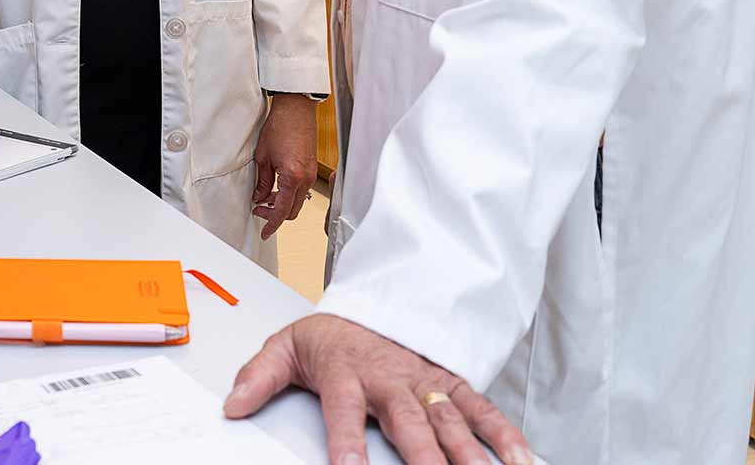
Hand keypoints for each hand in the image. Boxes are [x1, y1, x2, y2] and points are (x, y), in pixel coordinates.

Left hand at [224, 314, 531, 464]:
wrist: (375, 305)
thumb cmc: (333, 336)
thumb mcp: (286, 347)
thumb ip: (259, 377)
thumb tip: (232, 404)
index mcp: (348, 373)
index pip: (344, 413)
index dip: (347, 444)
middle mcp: (391, 381)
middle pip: (409, 423)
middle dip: (424, 459)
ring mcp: (426, 383)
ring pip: (450, 421)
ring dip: (469, 454)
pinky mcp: (453, 385)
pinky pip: (483, 411)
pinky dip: (506, 436)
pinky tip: (523, 462)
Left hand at [252, 93, 319, 237]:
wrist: (296, 110)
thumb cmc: (280, 127)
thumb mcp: (263, 157)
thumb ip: (262, 182)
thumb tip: (259, 197)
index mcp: (293, 178)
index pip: (281, 211)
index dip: (271, 224)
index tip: (264, 232)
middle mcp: (306, 179)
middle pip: (292, 211)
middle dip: (275, 214)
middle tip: (258, 208)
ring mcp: (311, 174)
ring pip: (297, 201)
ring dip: (282, 203)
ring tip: (264, 196)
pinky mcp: (312, 169)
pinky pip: (301, 190)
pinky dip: (289, 194)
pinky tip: (276, 187)